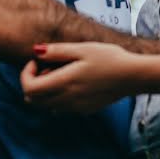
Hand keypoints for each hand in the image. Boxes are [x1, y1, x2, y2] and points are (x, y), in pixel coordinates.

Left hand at [20, 42, 140, 113]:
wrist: (132, 76)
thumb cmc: (109, 58)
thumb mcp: (83, 48)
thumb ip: (57, 51)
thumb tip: (36, 51)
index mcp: (64, 83)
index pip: (29, 89)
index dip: (26, 74)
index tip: (38, 61)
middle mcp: (66, 100)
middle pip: (33, 101)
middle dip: (33, 83)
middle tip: (47, 66)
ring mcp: (75, 108)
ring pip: (45, 106)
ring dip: (45, 90)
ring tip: (62, 73)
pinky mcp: (83, 110)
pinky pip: (60, 108)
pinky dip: (58, 96)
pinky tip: (74, 81)